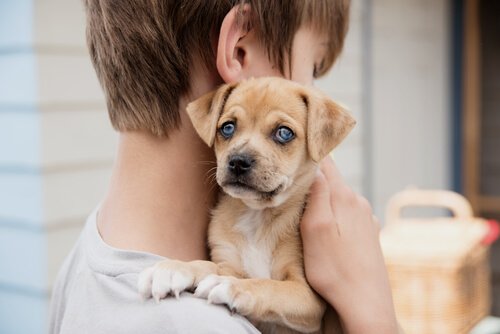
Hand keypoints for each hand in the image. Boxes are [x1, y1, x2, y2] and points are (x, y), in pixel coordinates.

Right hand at [300, 157, 398, 333]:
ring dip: (323, 201)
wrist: (365, 303)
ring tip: (306, 214)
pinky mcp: (368, 233)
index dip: (308, 157)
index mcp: (344, 197)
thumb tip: (315, 166)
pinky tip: (327, 233)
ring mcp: (366, 218)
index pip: (325, 162)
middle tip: (291, 188)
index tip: (292, 158)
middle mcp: (359, 203)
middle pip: (332, 180)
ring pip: (339, 198)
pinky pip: (347, 215)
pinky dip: (334, 216)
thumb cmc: (333, 270)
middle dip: (312, 181)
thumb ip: (317, 194)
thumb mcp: (315, 229)